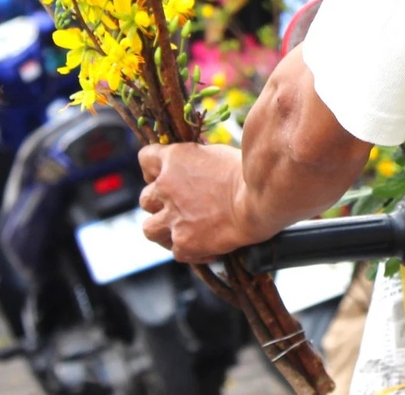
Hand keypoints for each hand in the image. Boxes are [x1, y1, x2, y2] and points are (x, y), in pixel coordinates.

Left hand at [138, 142, 258, 263]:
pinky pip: (176, 251)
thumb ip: (197, 162)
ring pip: (149, 229)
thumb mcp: (218, 153)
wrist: (258, 199)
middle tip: (178, 206)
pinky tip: (206, 246)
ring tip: (183, 230)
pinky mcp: (184, 243)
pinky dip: (190, 250)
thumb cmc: (248, 172)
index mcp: (174, 160)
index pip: (145, 159)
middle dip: (159, 203)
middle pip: (145, 199)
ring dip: (164, 229)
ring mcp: (172, 218)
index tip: (165, 176)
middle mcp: (166, 188)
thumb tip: (196, 167)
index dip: (154, 169)